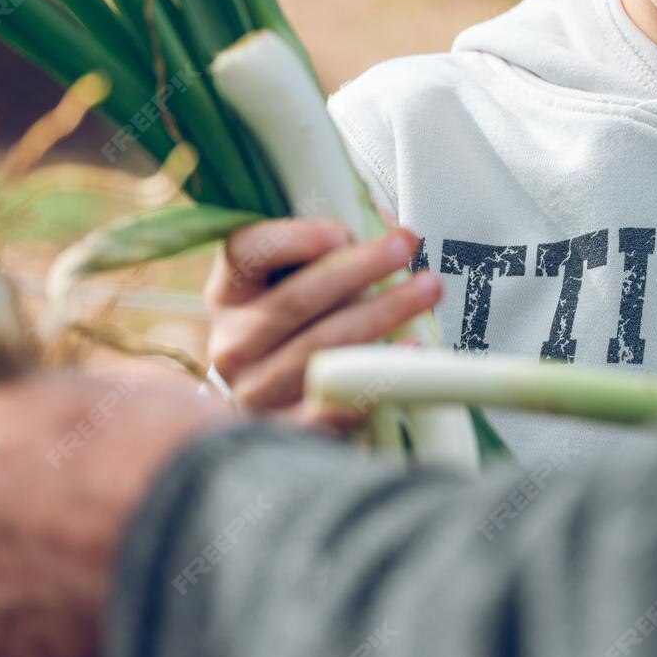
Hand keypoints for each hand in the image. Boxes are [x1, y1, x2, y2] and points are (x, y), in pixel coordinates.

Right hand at [203, 210, 441, 428]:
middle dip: (357, 269)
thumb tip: (385, 226)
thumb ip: (330, 249)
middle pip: (295, 301)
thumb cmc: (299, 323)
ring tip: (427, 290)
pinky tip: (410, 349)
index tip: (341, 231)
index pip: (247, 253)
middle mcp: (233, 342)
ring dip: (381, 315)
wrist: (276, 400)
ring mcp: (255, 390)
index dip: (292, 240)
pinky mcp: (285, 430)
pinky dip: (375, 375)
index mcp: (229, 292)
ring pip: (321, 349)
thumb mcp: (294, 279)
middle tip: (404, 247)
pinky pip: (334, 404)